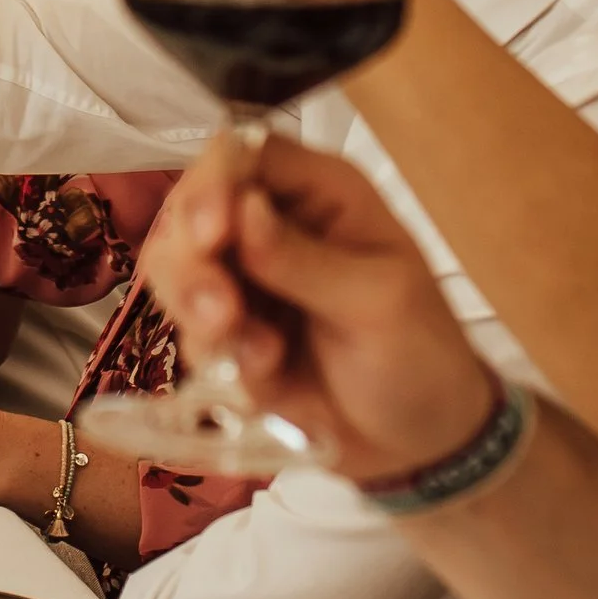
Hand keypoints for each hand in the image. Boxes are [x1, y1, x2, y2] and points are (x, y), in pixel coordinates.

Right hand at [141, 133, 498, 481]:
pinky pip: (189, 332)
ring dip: (197, 312)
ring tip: (254, 355)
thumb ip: (303, 259)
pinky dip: (216, 356)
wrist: (419, 443)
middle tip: (223, 313)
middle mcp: (271, 225)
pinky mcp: (228, 334)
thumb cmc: (421, 355)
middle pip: (192, 211)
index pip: (243, 155)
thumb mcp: (376, 301)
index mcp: (320, 193)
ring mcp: (245, 280)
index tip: (209, 234)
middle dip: (193, 263)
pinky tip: (266, 377)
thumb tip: (243, 209)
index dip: (212, 183)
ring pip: (175, 270)